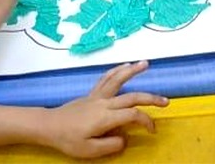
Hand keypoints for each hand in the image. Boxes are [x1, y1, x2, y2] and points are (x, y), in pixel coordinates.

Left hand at [40, 61, 167, 157]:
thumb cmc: (68, 139)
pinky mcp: (91, 94)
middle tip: (166, 101)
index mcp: (105, 117)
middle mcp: (103, 103)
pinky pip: (106, 79)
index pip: (133, 115)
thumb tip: (125, 138)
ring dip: (132, 71)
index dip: (147, 121)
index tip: (152, 130)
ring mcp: (97, 96)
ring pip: (117, 79)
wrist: (48, 126)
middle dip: (151, 98)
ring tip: (145, 63)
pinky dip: (116, 71)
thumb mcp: (89, 150)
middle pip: (131, 96)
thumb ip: (111, 145)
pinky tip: (124, 66)